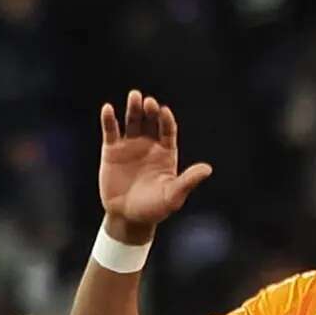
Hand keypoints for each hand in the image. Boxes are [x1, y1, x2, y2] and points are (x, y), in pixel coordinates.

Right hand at [98, 90, 212, 237]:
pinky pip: (111, 131)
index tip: (164, 111)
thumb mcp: (173, 196)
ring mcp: (130, 145)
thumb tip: (207, 169)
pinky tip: (108, 109)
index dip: (166, 120)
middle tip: (148, 102)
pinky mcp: (112, 150)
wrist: (128, 218)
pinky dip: (109, 119)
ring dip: (133, 108)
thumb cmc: (154, 208)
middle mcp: (149, 144)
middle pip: (151, 121)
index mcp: (166, 152)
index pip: (168, 130)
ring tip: (134, 96)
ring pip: (133, 121)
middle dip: (150, 110)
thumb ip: (188, 181)